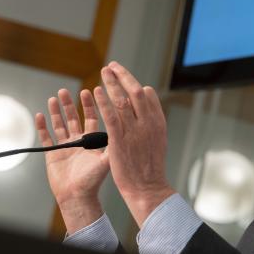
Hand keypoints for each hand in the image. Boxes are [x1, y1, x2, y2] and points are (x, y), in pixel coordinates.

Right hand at [35, 89, 109, 233]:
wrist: (78, 197)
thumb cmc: (94, 181)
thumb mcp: (106, 160)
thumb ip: (113, 144)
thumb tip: (124, 126)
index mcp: (92, 141)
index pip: (91, 118)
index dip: (90, 105)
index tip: (88, 91)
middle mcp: (78, 142)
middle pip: (73, 118)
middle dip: (70, 104)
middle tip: (66, 91)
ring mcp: (64, 147)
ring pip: (59, 125)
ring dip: (56, 111)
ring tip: (54, 97)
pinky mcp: (52, 154)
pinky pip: (45, 138)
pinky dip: (42, 127)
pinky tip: (40, 115)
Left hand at [93, 61, 174, 224]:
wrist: (147, 187)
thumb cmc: (150, 167)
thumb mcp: (157, 141)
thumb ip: (151, 124)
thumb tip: (146, 109)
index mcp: (158, 122)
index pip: (148, 95)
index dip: (136, 84)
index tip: (126, 80)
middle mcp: (148, 123)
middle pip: (136, 91)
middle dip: (123, 76)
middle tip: (113, 66)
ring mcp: (134, 130)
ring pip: (122, 99)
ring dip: (112, 82)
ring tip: (104, 71)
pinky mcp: (119, 139)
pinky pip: (110, 115)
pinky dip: (103, 101)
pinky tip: (95, 91)